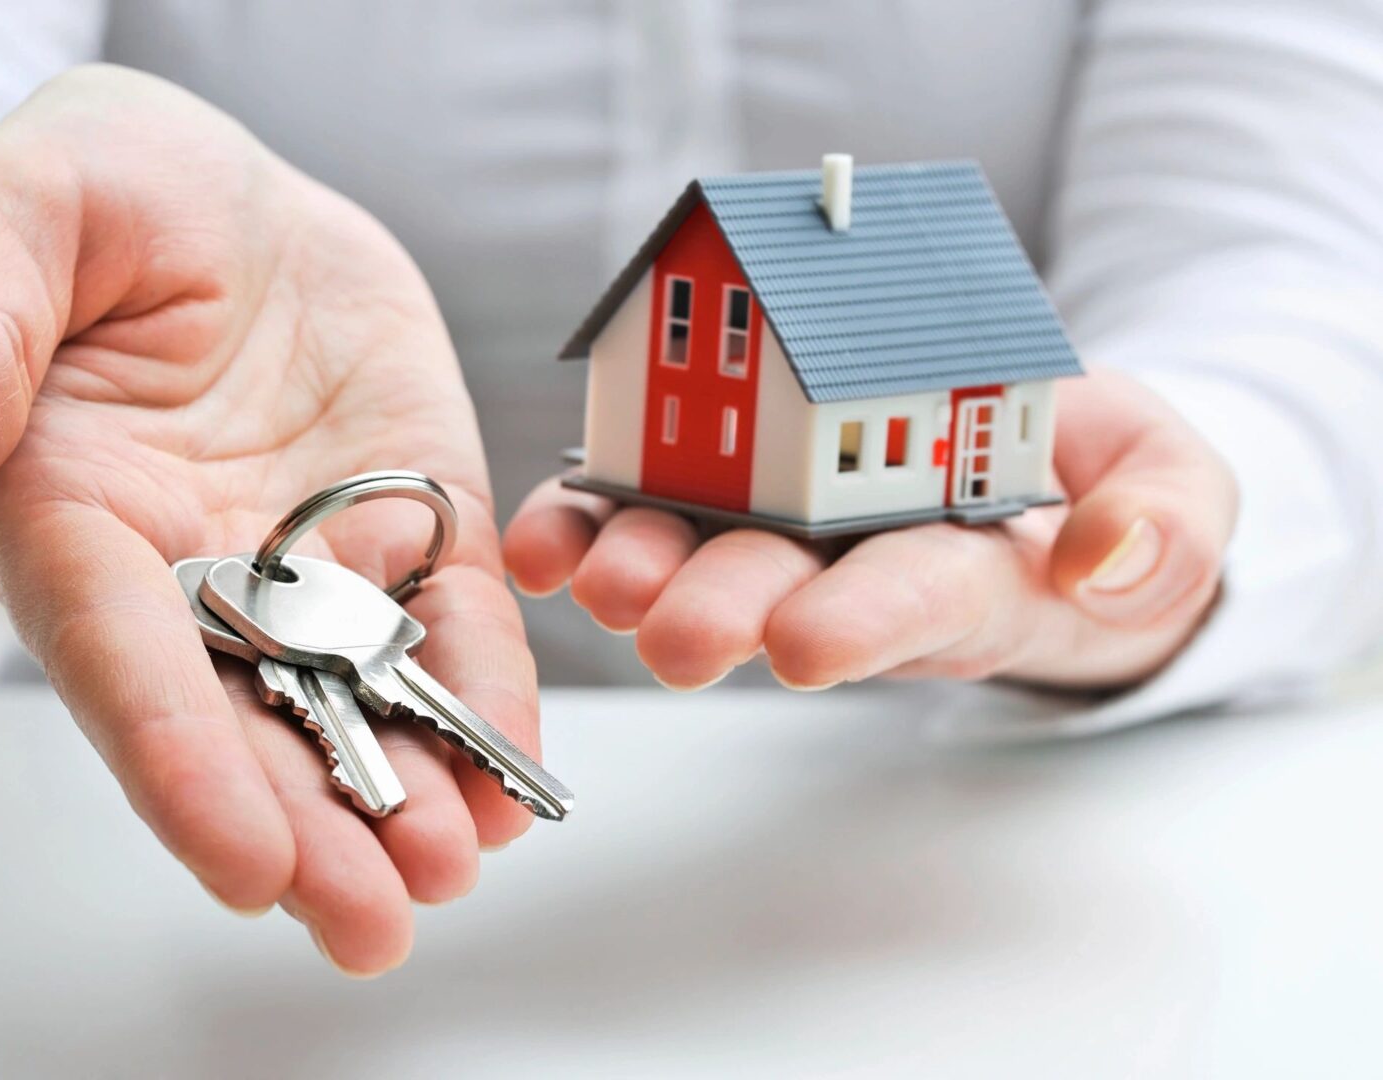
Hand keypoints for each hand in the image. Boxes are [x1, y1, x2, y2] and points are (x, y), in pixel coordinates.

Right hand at [0, 64, 539, 974]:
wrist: (219, 193)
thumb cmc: (94, 195)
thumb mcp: (12, 222)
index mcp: (75, 517)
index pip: (124, 659)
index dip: (180, 760)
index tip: (242, 858)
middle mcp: (194, 570)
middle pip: (247, 721)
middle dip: (309, 826)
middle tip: (371, 920)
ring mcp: (311, 557)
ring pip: (355, 699)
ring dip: (407, 792)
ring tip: (456, 868)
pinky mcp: (408, 522)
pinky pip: (450, 622)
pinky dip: (482, 696)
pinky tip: (514, 776)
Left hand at [504, 369, 1235, 691]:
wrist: (1035, 455)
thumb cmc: (1101, 483)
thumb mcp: (1174, 492)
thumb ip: (1163, 522)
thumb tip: (1106, 556)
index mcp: (970, 569)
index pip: (922, 600)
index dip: (868, 620)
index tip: (811, 645)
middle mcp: (860, 564)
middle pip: (790, 591)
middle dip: (730, 612)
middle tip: (675, 636)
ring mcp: (787, 527)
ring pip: (705, 555)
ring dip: (644, 571)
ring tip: (595, 579)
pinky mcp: (727, 484)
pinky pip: (648, 504)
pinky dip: (590, 521)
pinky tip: (545, 541)